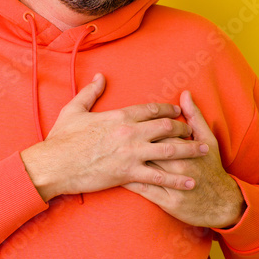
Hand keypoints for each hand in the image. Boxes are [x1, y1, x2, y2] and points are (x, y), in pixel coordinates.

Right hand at [20, 74, 209, 200]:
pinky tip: (191, 181)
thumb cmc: (62, 139)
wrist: (54, 165)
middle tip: (195, 131)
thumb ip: (90, 92)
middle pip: (166, 127)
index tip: (179, 111)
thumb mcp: (74, 110)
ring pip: (169, 150)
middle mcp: (130, 133)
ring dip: (189, 150)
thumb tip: (99, 76)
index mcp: (119, 116)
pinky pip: (159, 176)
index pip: (151, 109)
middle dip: (184, 129)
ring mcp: (131, 154)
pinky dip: (177, 179)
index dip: (169, 109)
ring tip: (204, 151)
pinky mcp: (128, 174)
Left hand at [123, 90, 245, 228]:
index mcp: (185, 147)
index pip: (159, 130)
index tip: (127, 120)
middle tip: (112, 135)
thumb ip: (194, 117)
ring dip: (124, 161)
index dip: (143, 125)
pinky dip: (128, 182)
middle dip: (130, 142)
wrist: (222, 204)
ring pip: (143, 168)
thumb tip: (185, 94)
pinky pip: (143, 190)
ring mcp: (172, 183)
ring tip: (107, 154)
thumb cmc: (213, 168)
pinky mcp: (167, 201)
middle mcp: (178, 163)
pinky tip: (114, 176)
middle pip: (148, 147)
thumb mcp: (208, 140)